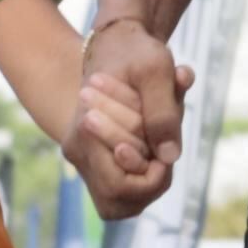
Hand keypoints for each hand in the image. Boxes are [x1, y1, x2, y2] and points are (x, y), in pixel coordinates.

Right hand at [70, 20, 190, 220]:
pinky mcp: (93, 161)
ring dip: (145, 187)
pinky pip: (118, 193)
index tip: (166, 150)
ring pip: (117, 203)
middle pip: (118, 201)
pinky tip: (151, 159)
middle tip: (163, 155)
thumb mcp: (155, 71)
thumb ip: (163, 114)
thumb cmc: (136, 52)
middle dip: (150, 182)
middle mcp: (77, 152)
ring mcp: (82, 159)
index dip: (153, 175)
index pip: (120, 185)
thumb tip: (170, 158)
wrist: (114, 44)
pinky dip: (139, 183)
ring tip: (158, 158)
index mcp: (84, 132)